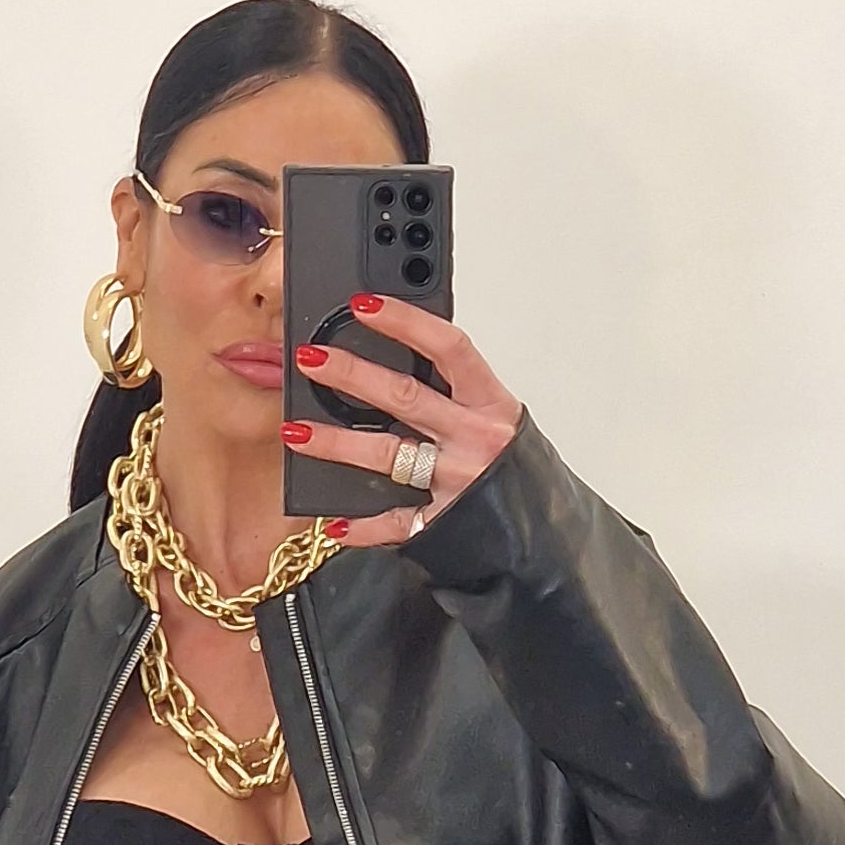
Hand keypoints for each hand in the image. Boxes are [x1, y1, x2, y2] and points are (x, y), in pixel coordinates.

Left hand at [282, 295, 520, 550]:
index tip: (364, 305)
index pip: (448, 348)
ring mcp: (458, 483)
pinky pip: (396, 524)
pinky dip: (364, 526)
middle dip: (352, 375)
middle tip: (310, 359)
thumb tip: (400, 359)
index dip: (406, 322)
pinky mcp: (444, 524)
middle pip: (406, 397)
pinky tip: (335, 521)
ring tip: (296, 431)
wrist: (548, 539)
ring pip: (389, 455)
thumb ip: (457, 394)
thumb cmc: (517, 472)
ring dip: (337, 444)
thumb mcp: (497, 420)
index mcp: (492, 404)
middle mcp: (475, 440)